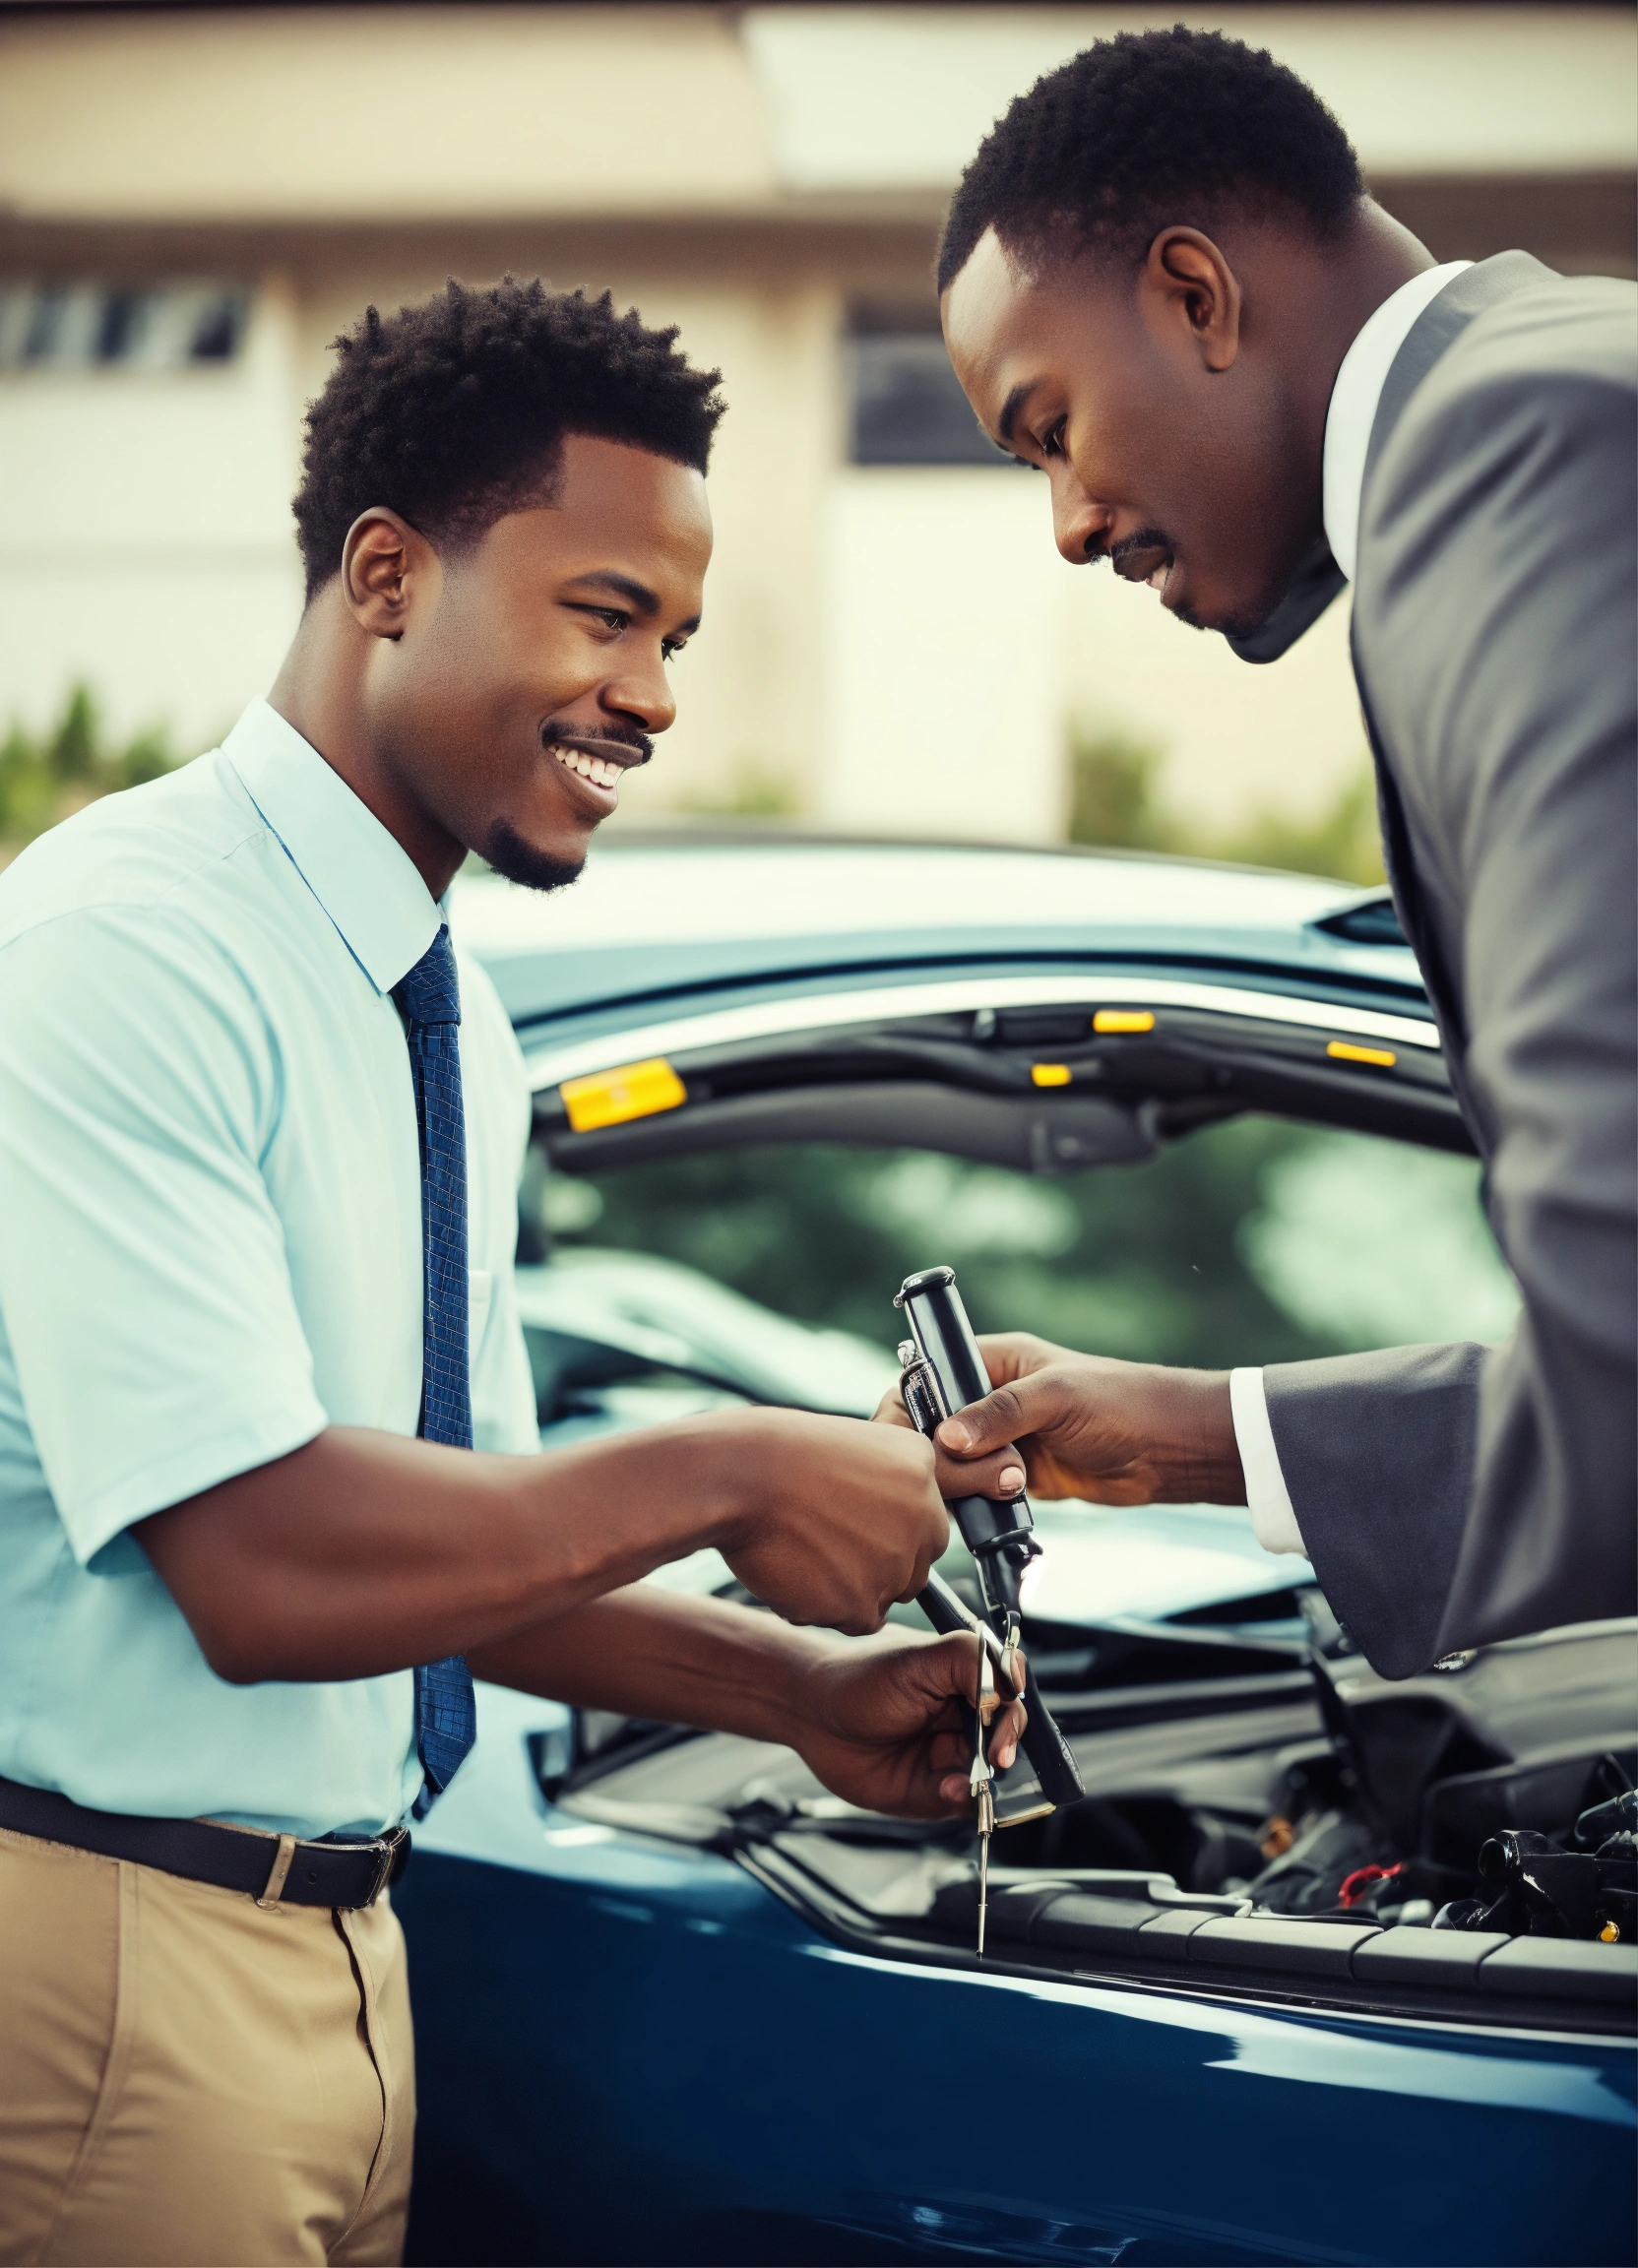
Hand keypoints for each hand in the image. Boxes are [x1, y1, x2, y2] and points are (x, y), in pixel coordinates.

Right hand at [717, 1409, 949, 1635]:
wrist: (741, 1477)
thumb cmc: (779, 1456)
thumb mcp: (853, 1445)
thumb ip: (887, 1484)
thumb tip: (891, 1521)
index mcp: (921, 1468)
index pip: (926, 1523)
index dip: (891, 1533)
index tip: (853, 1527)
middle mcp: (923, 1517)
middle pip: (915, 1567)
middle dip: (880, 1565)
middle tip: (828, 1546)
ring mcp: (897, 1564)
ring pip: (885, 1596)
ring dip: (852, 1588)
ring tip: (806, 1554)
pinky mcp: (865, 1604)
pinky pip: (858, 1621)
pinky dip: (829, 1608)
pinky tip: (799, 1574)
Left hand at [790, 1629, 1027, 1818]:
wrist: (810, 1713)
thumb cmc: (859, 1677)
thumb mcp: (920, 1658)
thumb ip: (971, 1659)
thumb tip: (1012, 1686)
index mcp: (967, 1680)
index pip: (1012, 1696)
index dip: (1013, 1714)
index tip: (1002, 1727)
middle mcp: (963, 1719)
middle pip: (1009, 1740)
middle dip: (1007, 1750)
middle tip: (995, 1757)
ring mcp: (948, 1756)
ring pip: (992, 1776)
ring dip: (986, 1780)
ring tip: (963, 1777)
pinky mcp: (931, 1789)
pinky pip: (962, 1802)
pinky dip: (961, 1799)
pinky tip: (946, 1787)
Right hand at [880, 1334, 1243, 1506]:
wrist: (1170, 1449)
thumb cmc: (1124, 1401)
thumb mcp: (1057, 1397)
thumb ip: (998, 1414)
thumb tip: (946, 1437)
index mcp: (996, 1361)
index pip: (930, 1377)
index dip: (909, 1406)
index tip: (902, 1438)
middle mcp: (992, 1398)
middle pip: (933, 1425)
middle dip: (940, 1450)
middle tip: (960, 1465)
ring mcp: (1003, 1440)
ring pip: (954, 1462)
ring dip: (967, 1478)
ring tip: (1005, 1480)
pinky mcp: (1016, 1476)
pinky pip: (979, 1489)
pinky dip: (982, 1499)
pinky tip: (1002, 1499)